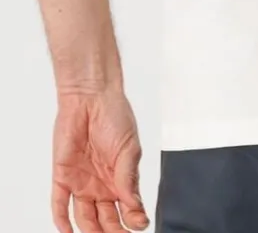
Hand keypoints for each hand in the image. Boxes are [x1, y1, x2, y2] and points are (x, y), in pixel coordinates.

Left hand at [52, 88, 149, 232]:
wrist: (91, 96)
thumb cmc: (115, 116)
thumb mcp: (129, 148)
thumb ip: (129, 178)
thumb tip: (135, 206)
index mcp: (121, 179)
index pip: (128, 209)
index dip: (133, 219)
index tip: (139, 223)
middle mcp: (102, 185)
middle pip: (106, 220)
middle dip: (113, 231)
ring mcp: (82, 183)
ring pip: (84, 218)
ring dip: (90, 231)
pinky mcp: (63, 176)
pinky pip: (59, 204)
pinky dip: (61, 220)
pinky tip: (67, 231)